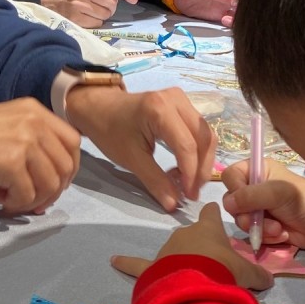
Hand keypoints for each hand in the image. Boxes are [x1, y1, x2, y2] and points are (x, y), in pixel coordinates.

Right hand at [0, 98, 79, 212]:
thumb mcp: (8, 123)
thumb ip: (33, 140)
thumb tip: (51, 177)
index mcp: (35, 111)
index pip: (72, 141)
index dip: (68, 168)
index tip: (53, 183)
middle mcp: (35, 122)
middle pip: (65, 166)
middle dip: (52, 191)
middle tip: (32, 201)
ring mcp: (25, 142)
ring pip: (50, 184)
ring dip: (32, 199)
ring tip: (9, 198)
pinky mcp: (12, 162)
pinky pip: (28, 195)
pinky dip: (15, 204)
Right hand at [38, 0, 138, 27]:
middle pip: (111, 3)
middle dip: (109, 7)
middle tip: (99, 5)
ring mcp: (79, 5)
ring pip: (105, 15)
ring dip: (102, 16)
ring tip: (89, 11)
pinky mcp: (75, 18)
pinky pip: (96, 24)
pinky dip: (94, 23)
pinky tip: (84, 17)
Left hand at [66, 85, 215, 209]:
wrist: (99, 108)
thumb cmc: (109, 130)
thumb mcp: (131, 158)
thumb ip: (155, 181)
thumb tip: (174, 205)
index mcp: (159, 109)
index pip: (187, 146)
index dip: (191, 174)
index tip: (189, 196)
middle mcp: (175, 99)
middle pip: (203, 138)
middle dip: (201, 169)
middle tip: (192, 192)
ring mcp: (180, 98)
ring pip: (205, 134)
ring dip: (202, 160)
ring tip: (188, 182)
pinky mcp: (182, 103)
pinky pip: (198, 129)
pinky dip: (196, 150)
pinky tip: (184, 167)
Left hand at [112, 202, 273, 288]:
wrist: (197, 286)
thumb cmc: (223, 271)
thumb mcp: (248, 274)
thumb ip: (258, 275)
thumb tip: (270, 279)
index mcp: (208, 229)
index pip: (211, 213)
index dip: (214, 213)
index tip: (214, 210)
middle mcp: (185, 234)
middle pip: (192, 235)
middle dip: (200, 247)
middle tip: (211, 265)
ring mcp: (167, 249)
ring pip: (173, 251)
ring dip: (180, 261)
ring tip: (190, 278)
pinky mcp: (152, 267)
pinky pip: (138, 265)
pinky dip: (127, 264)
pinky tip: (114, 261)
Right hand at [221, 159, 304, 248]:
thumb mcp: (279, 193)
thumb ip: (252, 195)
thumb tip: (228, 203)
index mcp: (257, 171)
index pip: (230, 176)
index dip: (234, 189)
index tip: (245, 201)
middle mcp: (254, 188)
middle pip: (232, 202)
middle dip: (247, 215)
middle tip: (261, 220)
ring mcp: (258, 208)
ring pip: (241, 220)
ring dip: (259, 228)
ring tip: (278, 229)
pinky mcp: (264, 226)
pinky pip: (252, 233)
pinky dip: (266, 237)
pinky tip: (282, 234)